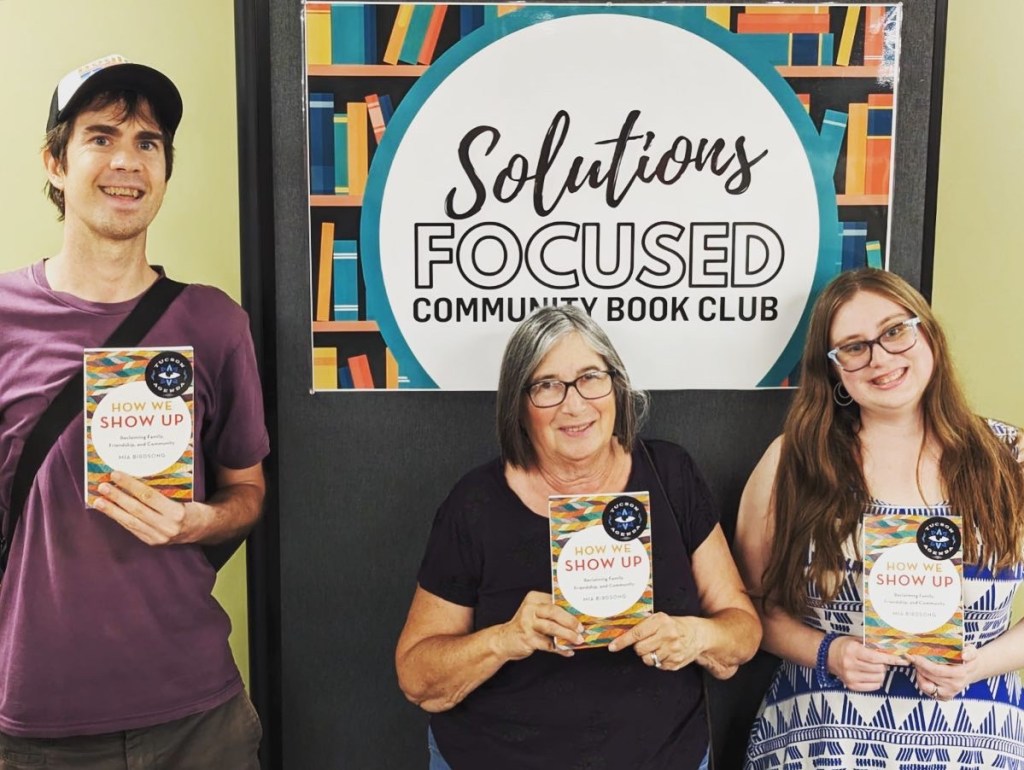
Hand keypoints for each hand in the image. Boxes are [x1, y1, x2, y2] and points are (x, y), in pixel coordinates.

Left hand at [91, 470, 210, 545]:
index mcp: (178, 512)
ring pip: (131, 522)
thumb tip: (138, 475)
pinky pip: (133, 529)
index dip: (130, 485)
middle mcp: (168, 527)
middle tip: (102, 486)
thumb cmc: (194, 505)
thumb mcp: (186, 494)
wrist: (205, 528)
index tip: (116, 475)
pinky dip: (120, 519)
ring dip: (112, 511)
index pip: (148, 496)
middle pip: (137, 509)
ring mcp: (160, 537)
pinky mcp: (153, 542)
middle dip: (117, 497)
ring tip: (98, 501)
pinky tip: (111, 512)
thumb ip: (165, 488)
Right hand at [496, 591, 582, 660]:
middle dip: (570, 621)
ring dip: (567, 635)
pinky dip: (560, 649)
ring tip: (578, 640)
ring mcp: (527, 623)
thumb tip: (578, 619)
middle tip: (581, 628)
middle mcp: (530, 609)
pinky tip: (568, 651)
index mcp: (534, 598)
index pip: (556, 600)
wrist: (504, 640)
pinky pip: (548, 644)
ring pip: (552, 628)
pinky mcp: (527, 638)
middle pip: (554, 611)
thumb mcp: (536, 613)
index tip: (584, 615)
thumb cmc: (526, 626)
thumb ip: (552, 614)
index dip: (571, 608)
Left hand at [607, 612, 700, 670]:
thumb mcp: (660, 619)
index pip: (636, 633)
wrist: (698, 635)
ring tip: (657, 647)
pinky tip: (664, 653)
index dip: (622, 641)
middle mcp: (667, 636)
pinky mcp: (675, 663)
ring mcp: (672, 651)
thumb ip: (644, 625)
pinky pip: (657, 666)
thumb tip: (621, 633)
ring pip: (647, 659)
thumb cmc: (675, 625)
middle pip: (639, 649)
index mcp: (661, 622)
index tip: (612, 647)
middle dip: (639, 647)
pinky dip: (658, 660)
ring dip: (648, 655)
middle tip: (647, 642)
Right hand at [829, 636, 903, 690]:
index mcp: (852, 651)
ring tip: (875, 667)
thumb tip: (891, 648)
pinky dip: (877, 681)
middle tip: (881, 661)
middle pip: (879, 669)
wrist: (828, 656)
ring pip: (878, 678)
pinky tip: (872, 675)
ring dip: (881, 673)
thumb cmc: (844, 646)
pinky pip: (874, 686)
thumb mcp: (856, 640)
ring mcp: (851, 677)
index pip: (876, 657)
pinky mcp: (852, 686)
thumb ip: (872, 644)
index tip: (901, 660)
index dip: (890, 658)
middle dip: (884, 664)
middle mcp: (850, 665)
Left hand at [910, 645, 978, 700]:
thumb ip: (969, 652)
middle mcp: (954, 686)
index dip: (923, 663)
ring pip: (925, 685)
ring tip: (919, 664)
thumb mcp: (972, 651)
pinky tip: (923, 672)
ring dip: (919, 673)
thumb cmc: (969, 659)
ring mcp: (949, 693)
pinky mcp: (944, 697)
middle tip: (913, 656)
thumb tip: (964, 655)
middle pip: (929, 676)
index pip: (936, 670)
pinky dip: (922, 681)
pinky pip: (927, 691)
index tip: (913, 655)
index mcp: (959, 674)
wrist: (973, 671)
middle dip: (918, 665)